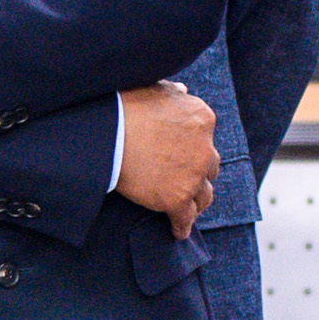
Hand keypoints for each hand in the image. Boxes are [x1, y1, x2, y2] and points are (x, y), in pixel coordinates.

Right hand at [117, 83, 220, 236]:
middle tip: (182, 178)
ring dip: (195, 200)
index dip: (194, 148)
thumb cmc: (126, 106)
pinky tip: (177, 230)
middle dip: (197, 172)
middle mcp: (206, 148)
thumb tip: (183, 93)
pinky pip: (185, 218)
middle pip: (209, 167)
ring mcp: (193, 176)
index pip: (206, 138)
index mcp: (203, 119)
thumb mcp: (156, 89)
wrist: (109, 133)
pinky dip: (181, 226)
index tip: (184, 154)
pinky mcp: (177, 199)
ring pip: (204, 195)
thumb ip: (174, 95)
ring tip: (187, 207)